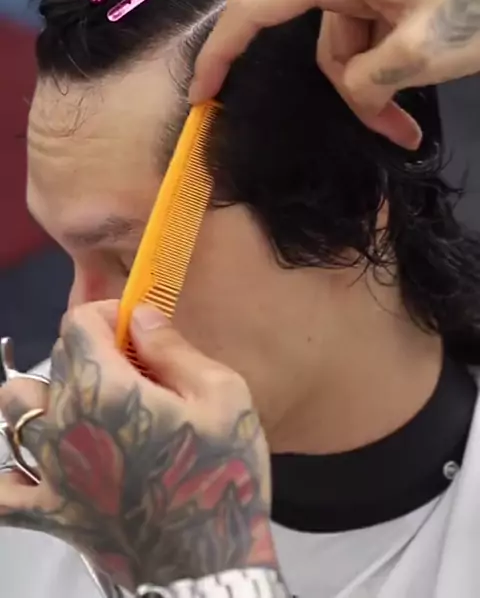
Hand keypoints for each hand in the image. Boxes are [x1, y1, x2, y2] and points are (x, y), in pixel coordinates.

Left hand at [0, 302, 273, 591]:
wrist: (211, 568)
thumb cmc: (221, 475)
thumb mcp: (222, 397)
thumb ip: (173, 349)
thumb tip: (139, 315)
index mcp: (104, 389)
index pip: (78, 323)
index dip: (108, 314)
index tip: (136, 329)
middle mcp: (63, 423)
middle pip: (55, 359)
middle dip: (92, 351)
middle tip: (136, 374)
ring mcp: (48, 471)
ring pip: (15, 408)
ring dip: (47, 395)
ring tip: (88, 409)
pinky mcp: (46, 513)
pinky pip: (4, 486)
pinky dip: (17, 468)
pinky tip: (49, 463)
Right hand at [190, 0, 479, 148]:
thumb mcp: (421, 53)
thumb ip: (366, 81)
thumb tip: (356, 93)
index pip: (257, 7)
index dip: (221, 51)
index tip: (203, 94)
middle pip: (321, 39)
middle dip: (353, 89)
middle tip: (395, 131)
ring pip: (350, 42)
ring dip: (378, 83)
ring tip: (413, 118)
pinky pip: (373, 28)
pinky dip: (391, 62)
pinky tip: (419, 83)